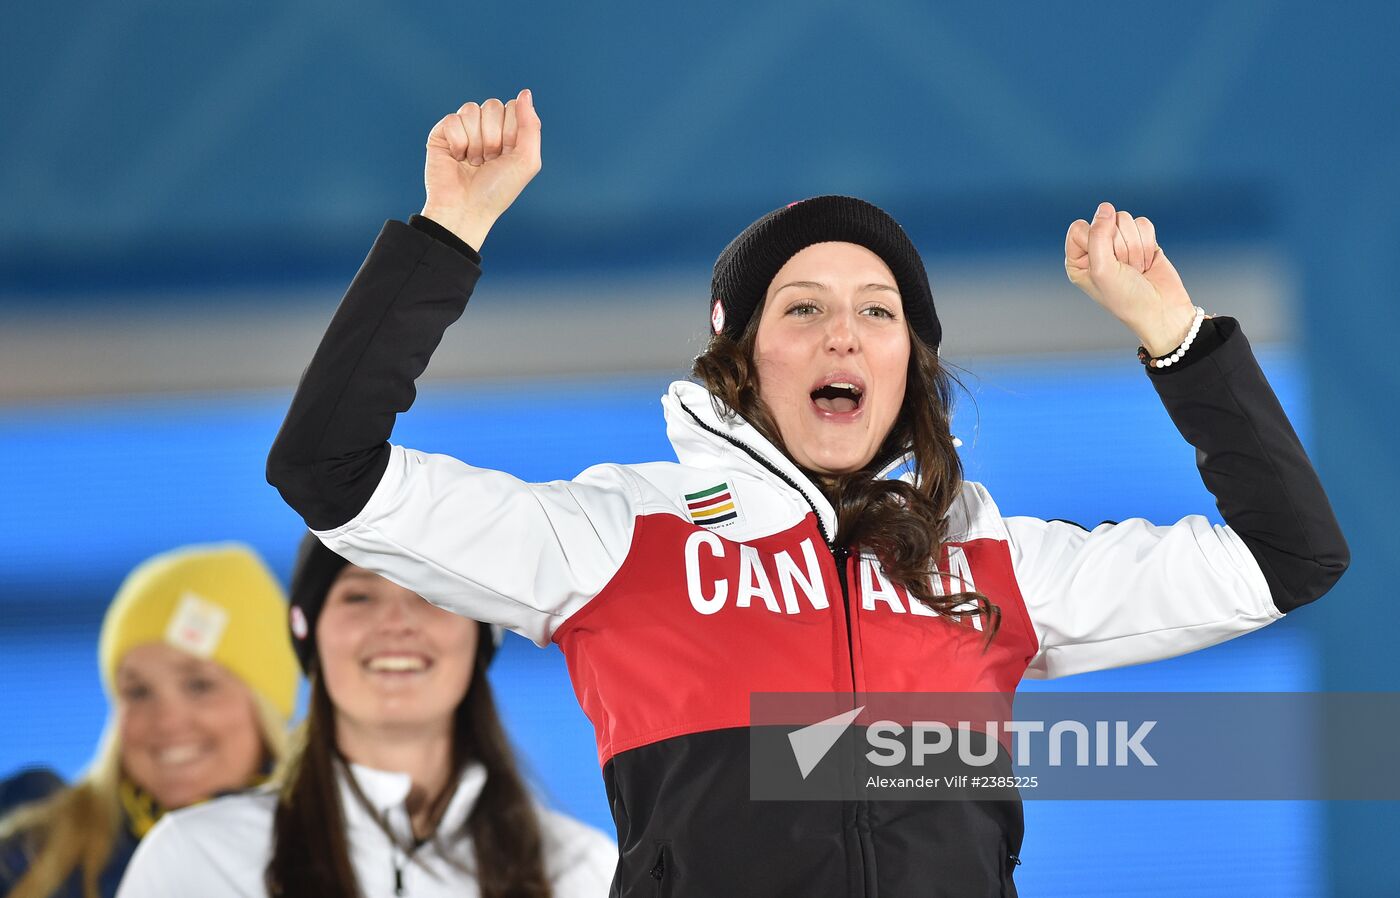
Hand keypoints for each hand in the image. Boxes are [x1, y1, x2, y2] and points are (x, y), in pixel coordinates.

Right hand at [420, 88, 541, 250]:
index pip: (513, 108)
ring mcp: (464, 130)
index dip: (512, 132)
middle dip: (493, 137)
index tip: (507, 155)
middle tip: (489, 161)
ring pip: (471, 109)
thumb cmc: (498, 190)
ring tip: (473, 162)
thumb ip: (531, 125)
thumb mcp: (527, 160)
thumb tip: (525, 93)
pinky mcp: (442, 133)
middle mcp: (486, 129)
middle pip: (493, 105)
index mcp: (508, 133)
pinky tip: (457, 158)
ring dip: (476, 141)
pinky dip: (457, 142)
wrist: (466, 209)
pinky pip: (452, 119)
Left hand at [1065, 202, 1196, 355]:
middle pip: (1105, 221)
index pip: (1079, 228)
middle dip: (1120, 246)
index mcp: (1077, 259)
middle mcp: (1096, 250)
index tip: (1105, 264)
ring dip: (1135, 246)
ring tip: (1136, 268)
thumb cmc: (1126, 297)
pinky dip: (1148, 243)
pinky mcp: (1142, 240)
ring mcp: (1119, 244)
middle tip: (1125, 270)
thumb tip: (1105, 206)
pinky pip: (1143, 224)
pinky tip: (1147, 262)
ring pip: (1125, 220)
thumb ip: (1098, 234)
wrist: (1161, 310)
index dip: (1096, 241)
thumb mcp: (1103, 269)